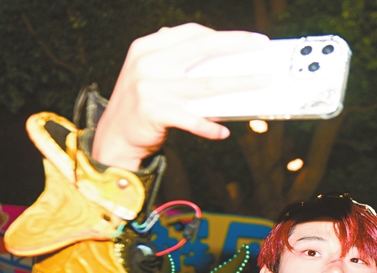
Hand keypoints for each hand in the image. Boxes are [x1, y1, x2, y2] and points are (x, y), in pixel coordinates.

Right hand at [93, 24, 270, 169]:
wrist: (114, 135)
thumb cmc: (142, 104)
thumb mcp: (150, 73)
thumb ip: (173, 59)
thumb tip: (216, 52)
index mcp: (147, 48)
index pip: (191, 33)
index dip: (223, 34)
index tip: (249, 40)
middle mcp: (149, 63)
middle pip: (202, 48)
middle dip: (236, 44)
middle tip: (261, 46)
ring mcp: (151, 88)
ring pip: (206, 84)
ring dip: (239, 83)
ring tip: (262, 82)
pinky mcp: (155, 113)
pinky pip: (192, 119)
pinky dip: (210, 127)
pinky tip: (223, 132)